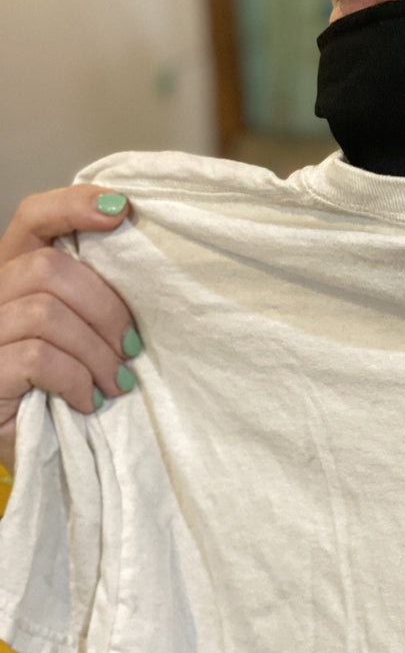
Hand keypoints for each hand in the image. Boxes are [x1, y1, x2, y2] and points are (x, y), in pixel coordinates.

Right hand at [0, 186, 139, 468]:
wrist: (25, 447)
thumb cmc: (60, 385)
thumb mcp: (82, 331)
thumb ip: (93, 292)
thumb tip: (144, 261)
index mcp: (12, 274)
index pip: (31, 218)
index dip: (72, 205)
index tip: (121, 210)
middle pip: (48, 268)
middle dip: (105, 307)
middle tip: (131, 348)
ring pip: (46, 313)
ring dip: (96, 350)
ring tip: (116, 381)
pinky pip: (37, 357)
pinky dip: (76, 378)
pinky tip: (89, 400)